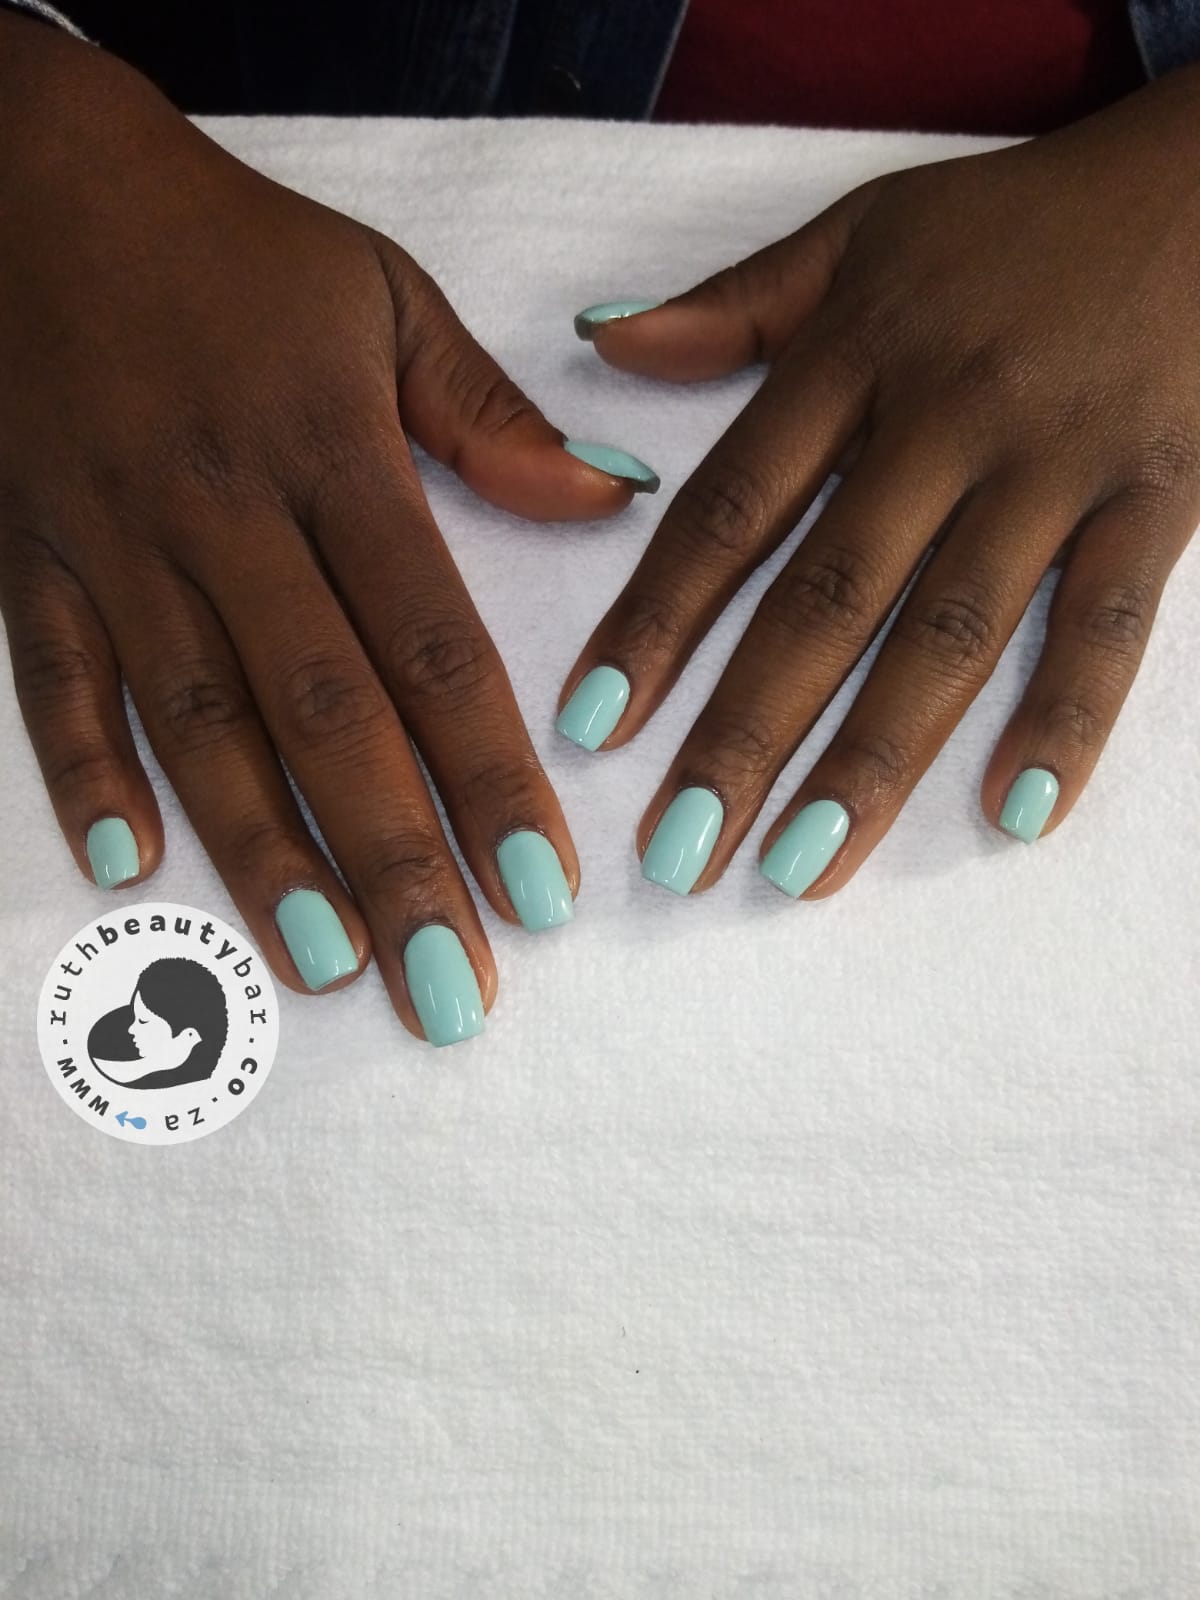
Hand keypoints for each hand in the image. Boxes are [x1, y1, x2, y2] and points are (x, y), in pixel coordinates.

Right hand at [0, 13, 656, 1042]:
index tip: (542, 891)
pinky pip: (54, 685)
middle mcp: (223, 517)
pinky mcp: (28, 561)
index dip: (491, 776)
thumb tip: (605, 501)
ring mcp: (115, 547)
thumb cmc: (228, 246)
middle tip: (450, 991)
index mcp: (329, 456)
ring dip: (264, 857)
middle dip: (395, 863)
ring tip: (332, 969)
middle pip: (324, 717)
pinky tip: (135, 874)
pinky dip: (86, 778)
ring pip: (199, 727)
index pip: (431, 645)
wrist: (28, 181)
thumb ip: (490, 415)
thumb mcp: (381, 296)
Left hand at [562, 66, 1199, 897]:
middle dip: (746, 733)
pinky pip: (1108, 622)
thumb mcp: (859, 236)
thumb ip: (732, 304)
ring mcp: (1054, 465)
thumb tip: (602, 342)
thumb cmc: (1014, 225)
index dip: (655, 619)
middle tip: (680, 854)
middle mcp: (943, 419)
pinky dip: (1068, 716)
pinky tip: (1016, 814)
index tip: (594, 724)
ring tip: (803, 868)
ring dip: (874, 760)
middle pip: (825, 598)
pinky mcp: (1157, 499)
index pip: (730, 509)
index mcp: (853, 358)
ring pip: (950, 633)